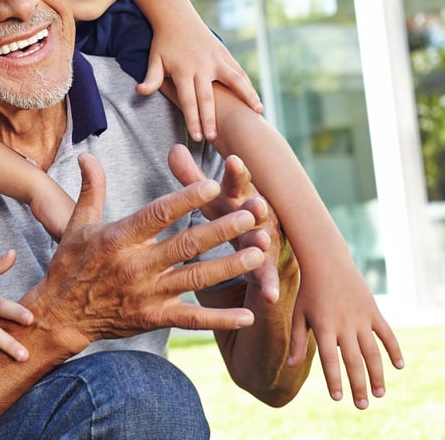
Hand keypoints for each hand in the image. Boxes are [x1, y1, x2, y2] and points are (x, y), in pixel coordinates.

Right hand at [27, 152, 266, 354]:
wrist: (60, 316)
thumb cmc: (71, 265)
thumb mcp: (77, 225)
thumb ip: (91, 190)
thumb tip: (87, 155)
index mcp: (119, 238)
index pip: (158, 214)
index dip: (186, 199)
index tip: (213, 184)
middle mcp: (136, 266)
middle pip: (186, 245)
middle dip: (222, 229)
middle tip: (252, 214)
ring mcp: (148, 294)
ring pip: (196, 279)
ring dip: (230, 266)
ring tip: (259, 253)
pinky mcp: (154, 318)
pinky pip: (192, 319)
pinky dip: (220, 319)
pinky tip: (247, 314)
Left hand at [137, 20, 261, 141]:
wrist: (176, 17)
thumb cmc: (163, 42)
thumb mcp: (154, 60)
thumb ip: (152, 78)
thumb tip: (140, 92)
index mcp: (183, 71)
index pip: (189, 101)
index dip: (193, 121)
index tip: (198, 137)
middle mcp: (201, 66)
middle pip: (207, 98)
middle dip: (211, 119)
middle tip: (215, 139)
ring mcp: (215, 59)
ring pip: (234, 81)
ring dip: (247, 97)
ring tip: (257, 115)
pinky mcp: (224, 54)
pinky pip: (238, 72)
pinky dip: (248, 85)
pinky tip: (256, 99)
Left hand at [167, 147, 281, 302]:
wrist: (263, 245)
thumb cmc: (230, 215)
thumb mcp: (211, 198)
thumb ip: (192, 177)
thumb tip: (174, 148)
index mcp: (240, 197)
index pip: (237, 181)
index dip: (235, 172)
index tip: (232, 160)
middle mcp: (256, 216)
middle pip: (256, 209)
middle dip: (256, 206)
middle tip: (256, 204)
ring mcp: (265, 242)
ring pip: (264, 242)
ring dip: (263, 242)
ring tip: (262, 242)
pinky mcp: (267, 267)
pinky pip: (267, 277)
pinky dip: (269, 285)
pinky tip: (270, 296)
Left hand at [290, 260, 403, 408]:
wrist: (327, 261)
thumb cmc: (309, 291)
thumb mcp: (299, 314)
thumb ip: (297, 340)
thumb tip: (291, 366)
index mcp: (323, 327)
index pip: (330, 360)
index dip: (334, 380)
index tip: (338, 398)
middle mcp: (344, 324)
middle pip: (354, 361)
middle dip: (359, 385)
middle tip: (362, 406)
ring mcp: (361, 318)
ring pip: (373, 352)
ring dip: (378, 375)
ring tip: (379, 394)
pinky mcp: (374, 311)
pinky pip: (387, 334)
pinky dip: (394, 350)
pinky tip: (399, 366)